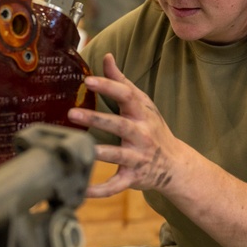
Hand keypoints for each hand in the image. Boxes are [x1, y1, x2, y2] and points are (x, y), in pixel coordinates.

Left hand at [68, 53, 185, 197]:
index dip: (108, 87)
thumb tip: (106, 56)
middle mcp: (141, 135)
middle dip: (96, 119)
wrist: (175, 165)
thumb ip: (122, 82)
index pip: (126, 96)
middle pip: (119, 125)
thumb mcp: (142, 104)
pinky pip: (115, 185)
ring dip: (97, 152)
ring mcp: (137, 157)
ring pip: (117, 155)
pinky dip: (99, 190)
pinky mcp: (133, 177)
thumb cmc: (152, 128)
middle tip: (71, 113)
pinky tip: (80, 189)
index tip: (88, 80)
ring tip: (77, 147)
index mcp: (141, 114)